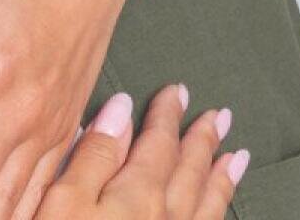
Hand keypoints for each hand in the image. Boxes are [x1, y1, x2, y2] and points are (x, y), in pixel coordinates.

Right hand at [33, 87, 246, 219]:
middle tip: (219, 116)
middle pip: (189, 171)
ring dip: (221, 176)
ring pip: (206, 205)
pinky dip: (218, 215)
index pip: (156, 144)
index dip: (166, 116)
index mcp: (136, 195)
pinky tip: (219, 213)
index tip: (175, 92)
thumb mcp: (61, 202)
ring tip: (238, 156)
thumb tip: (120, 109)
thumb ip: (94, 157)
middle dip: (202, 140)